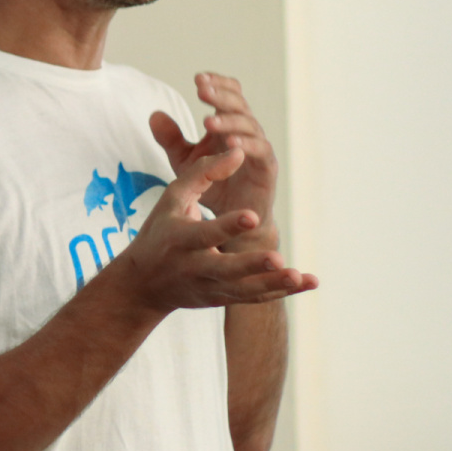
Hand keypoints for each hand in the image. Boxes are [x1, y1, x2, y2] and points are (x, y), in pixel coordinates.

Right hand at [114, 147, 315, 311]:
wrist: (143, 285)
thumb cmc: (161, 231)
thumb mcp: (171, 199)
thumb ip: (203, 172)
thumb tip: (238, 152)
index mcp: (180, 240)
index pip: (206, 233)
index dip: (229, 225)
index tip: (253, 216)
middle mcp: (195, 267)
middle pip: (226, 269)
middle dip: (251, 265)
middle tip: (277, 257)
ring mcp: (211, 287)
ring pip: (245, 290)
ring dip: (274, 284)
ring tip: (301, 275)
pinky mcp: (224, 298)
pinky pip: (255, 298)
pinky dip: (282, 292)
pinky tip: (307, 282)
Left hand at [149, 72, 277, 235]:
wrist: (231, 221)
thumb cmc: (212, 185)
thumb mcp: (185, 161)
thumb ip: (171, 139)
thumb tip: (154, 114)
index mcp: (229, 124)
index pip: (229, 94)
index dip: (217, 84)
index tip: (197, 79)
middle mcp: (247, 132)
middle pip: (239, 104)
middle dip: (220, 96)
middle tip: (201, 90)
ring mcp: (259, 148)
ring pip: (249, 125)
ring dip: (229, 121)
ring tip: (207, 122)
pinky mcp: (267, 168)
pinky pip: (260, 150)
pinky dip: (246, 144)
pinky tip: (230, 142)